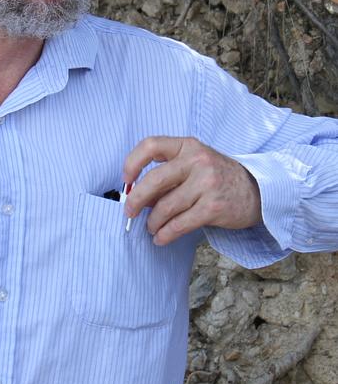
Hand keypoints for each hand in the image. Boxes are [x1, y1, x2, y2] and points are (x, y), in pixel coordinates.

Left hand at [123, 136, 262, 244]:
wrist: (257, 191)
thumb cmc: (217, 177)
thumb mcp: (195, 163)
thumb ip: (169, 173)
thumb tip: (137, 195)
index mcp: (188, 146)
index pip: (151, 145)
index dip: (132, 162)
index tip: (126, 180)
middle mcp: (197, 161)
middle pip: (154, 180)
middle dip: (136, 199)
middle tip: (129, 211)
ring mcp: (207, 184)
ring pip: (165, 206)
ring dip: (152, 222)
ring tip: (151, 228)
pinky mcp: (213, 207)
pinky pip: (180, 224)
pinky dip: (166, 234)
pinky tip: (161, 238)